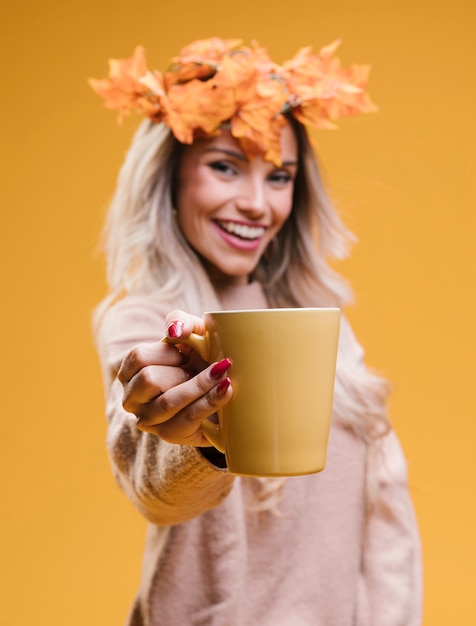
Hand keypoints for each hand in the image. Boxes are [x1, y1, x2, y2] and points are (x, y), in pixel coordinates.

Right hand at [117, 310, 232, 445]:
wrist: (222, 390)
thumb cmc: (200, 358)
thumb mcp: (192, 333)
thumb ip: (180, 322)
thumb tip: (174, 331)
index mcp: (131, 371)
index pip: (139, 357)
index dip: (167, 352)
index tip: (186, 354)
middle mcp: (132, 398)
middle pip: (149, 380)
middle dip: (182, 372)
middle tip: (205, 368)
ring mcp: (149, 421)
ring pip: (169, 402)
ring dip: (200, 385)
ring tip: (223, 376)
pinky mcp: (171, 435)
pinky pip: (189, 417)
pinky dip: (210, 401)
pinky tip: (226, 390)